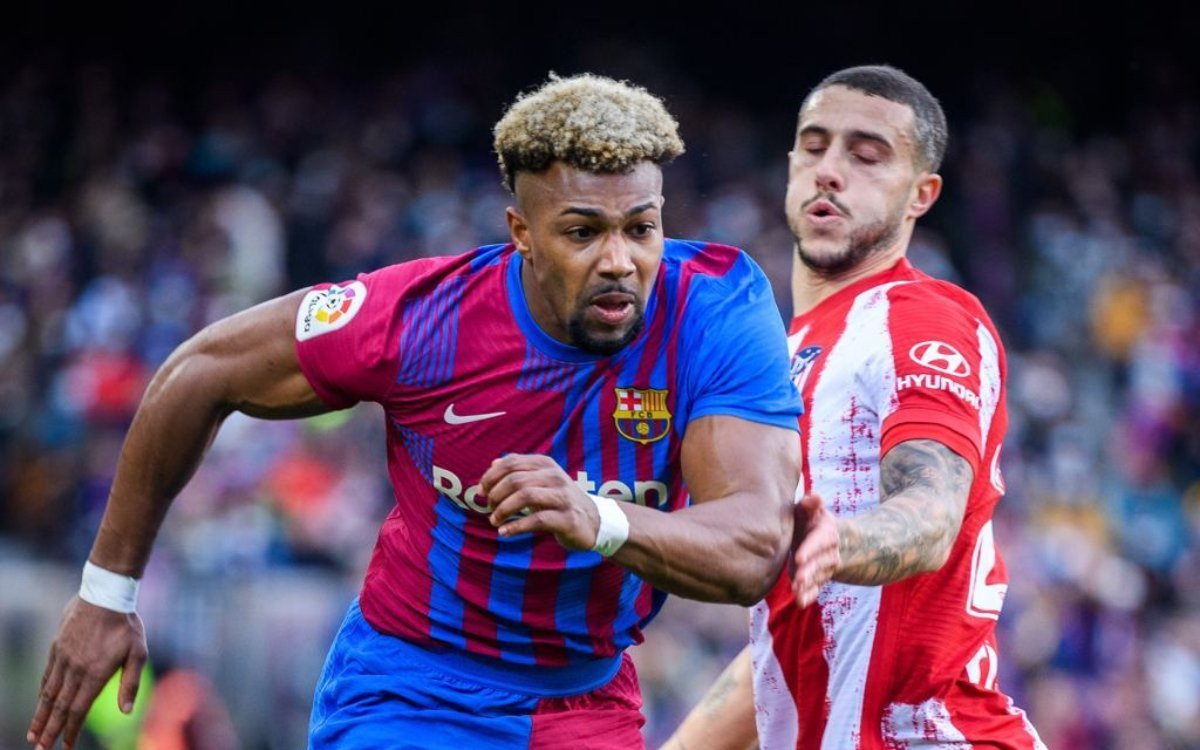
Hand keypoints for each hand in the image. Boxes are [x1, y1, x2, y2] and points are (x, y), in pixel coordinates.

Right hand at [28, 596, 147, 749]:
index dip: (71, 730)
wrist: (105, 594)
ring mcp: (63, 658)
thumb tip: (126, 712)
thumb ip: (131, 683)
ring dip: (40, 715)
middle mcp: (75, 669)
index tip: (65, 747)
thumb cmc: (126, 625)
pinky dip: (43, 693)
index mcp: (96, 674)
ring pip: (48, 693)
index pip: (79, 709)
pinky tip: (41, 703)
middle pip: (59, 706)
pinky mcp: (57, 648)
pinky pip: (47, 675)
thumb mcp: (138, 653)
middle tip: (40, 749)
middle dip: (50, 729)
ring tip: (34, 734)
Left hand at [479, 454, 600, 549]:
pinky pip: (537, 520)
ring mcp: (562, 497)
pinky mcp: (567, 518)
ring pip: (525, 496)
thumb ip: (517, 472)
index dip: (491, 477)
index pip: (511, 463)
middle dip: (495, 495)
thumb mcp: (539, 481)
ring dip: (504, 510)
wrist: (592, 521)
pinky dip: (516, 526)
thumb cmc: (558, 500)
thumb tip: (493, 464)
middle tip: (489, 509)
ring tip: (495, 521)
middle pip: (515, 480)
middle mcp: (554, 476)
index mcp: (545, 464)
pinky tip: (505, 532)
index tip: (481, 492)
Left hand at [790, 494, 839, 606]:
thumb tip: (814, 496)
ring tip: (796, 591)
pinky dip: (808, 596)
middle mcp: (829, 552)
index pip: (819, 542)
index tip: (799, 558)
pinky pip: (816, 590)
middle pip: (820, 563)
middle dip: (809, 572)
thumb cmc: (809, 520)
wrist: (824, 539)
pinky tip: (800, 603)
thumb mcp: (810, 510)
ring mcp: (825, 568)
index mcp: (826, 533)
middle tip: (798, 579)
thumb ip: (811, 504)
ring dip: (808, 585)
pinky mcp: (818, 579)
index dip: (810, 550)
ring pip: (818, 578)